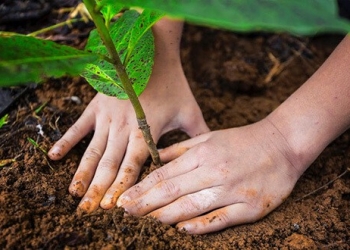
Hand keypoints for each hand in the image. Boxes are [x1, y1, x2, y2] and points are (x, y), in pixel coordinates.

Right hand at [48, 58, 208, 211]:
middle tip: (86, 211)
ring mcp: (107, 117)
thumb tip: (209, 156)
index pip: (132, 167)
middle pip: (110, 165)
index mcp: (146, 131)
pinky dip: (66, 142)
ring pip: (93, 152)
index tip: (112, 207)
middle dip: (98, 189)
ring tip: (73, 194)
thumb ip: (198, 135)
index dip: (122, 188)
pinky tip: (54, 157)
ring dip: (82, 174)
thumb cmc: (173, 82)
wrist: (152, 52)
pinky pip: (78, 127)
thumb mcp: (190, 110)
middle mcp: (124, 128)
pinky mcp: (96, 106)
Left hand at [117, 119, 302, 233]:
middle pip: (172, 192)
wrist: (283, 144)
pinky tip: (182, 230)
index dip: (142, 188)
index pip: (165, 174)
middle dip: (145, 204)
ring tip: (146, 222)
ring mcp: (232, 190)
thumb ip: (181, 148)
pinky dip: (201, 226)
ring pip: (192, 207)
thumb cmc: (243, 140)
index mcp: (203, 154)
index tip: (125, 198)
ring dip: (165, 216)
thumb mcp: (210, 136)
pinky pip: (220, 218)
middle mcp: (215, 172)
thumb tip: (156, 157)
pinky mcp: (250, 207)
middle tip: (125, 213)